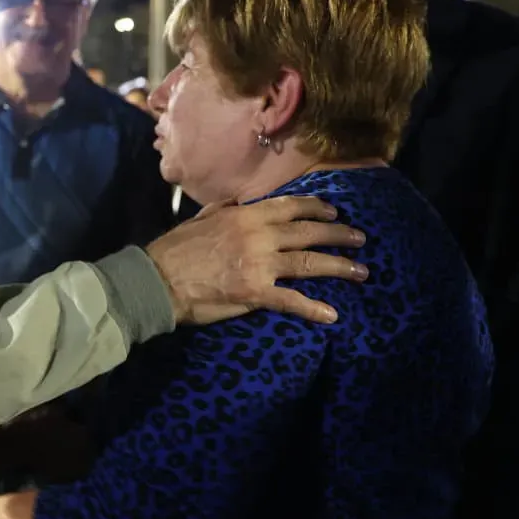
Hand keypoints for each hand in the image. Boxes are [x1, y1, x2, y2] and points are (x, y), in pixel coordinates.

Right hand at [145, 195, 366, 324]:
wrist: (158, 280)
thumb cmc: (175, 250)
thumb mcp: (201, 219)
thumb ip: (223, 210)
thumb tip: (237, 203)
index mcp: (245, 216)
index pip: (290, 207)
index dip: (317, 207)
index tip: (335, 210)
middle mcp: (259, 236)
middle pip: (309, 233)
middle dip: (338, 234)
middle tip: (360, 239)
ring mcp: (260, 265)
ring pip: (309, 263)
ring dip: (339, 266)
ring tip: (361, 271)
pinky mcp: (255, 293)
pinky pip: (291, 301)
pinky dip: (313, 309)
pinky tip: (332, 315)